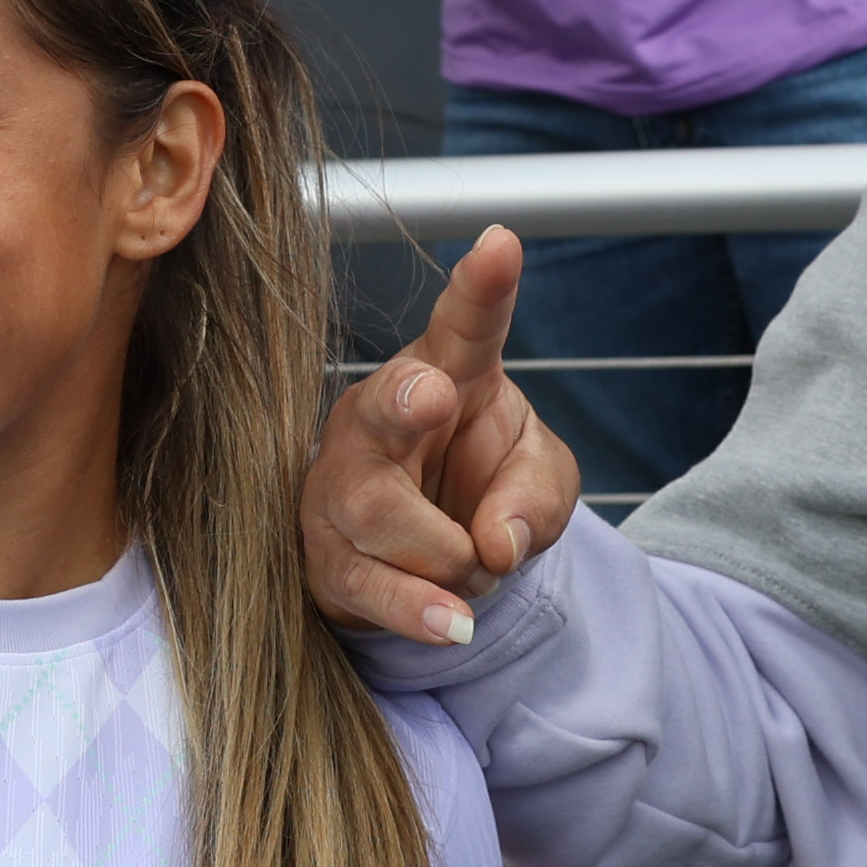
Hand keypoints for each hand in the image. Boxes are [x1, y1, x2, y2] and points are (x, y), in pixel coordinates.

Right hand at [303, 227, 575, 642]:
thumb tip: (498, 542)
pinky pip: (367, 585)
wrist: (434, 562)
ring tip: (478, 568)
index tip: (502, 244)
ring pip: (380, 513)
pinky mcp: (326, 558)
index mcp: (445, 375)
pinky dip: (418, 608)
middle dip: (403, 399)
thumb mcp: (540, 484)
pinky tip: (454, 622)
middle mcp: (379, 419)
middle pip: (382, 406)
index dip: (481, 289)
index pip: (465, 327)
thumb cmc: (483, 491)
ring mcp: (341, 487)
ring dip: (447, 554)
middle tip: (435, 395)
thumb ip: (536, 499)